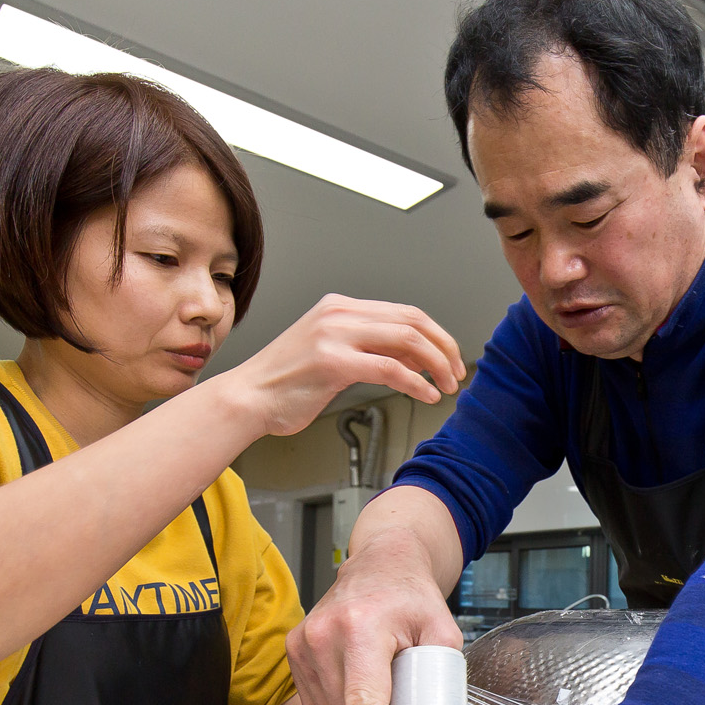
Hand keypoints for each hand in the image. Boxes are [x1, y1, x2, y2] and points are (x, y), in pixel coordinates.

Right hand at [224, 293, 464, 435]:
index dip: (435, 334)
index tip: (450, 357)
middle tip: (457, 372)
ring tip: (447, 386)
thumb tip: (412, 359)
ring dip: (436, 365)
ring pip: (406, 340)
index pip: (404, 311)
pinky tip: (426, 395)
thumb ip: (367, 347)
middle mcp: (339, 313)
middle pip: (412, 321)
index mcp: (340, 307)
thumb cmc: (286, 383)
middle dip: (444, 348)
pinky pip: (390, 368)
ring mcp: (335, 335)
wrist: (247, 397)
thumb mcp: (330, 352)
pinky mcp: (332, 361)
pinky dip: (416, 383)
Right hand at [287, 520, 460, 704]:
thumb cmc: (410, 594)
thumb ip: (442, 669)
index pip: (365, 702)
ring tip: (382, 696)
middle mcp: (325, 635)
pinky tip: (358, 694)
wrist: (380, 563)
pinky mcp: (293, 652)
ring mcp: (303, 644)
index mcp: (363, 627)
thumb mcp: (442, 626)